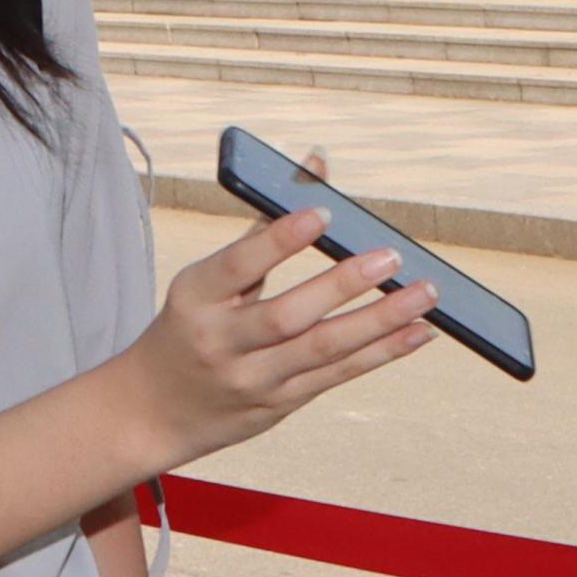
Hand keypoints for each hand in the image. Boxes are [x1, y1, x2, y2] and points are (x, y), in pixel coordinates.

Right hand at [124, 210, 432, 469]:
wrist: (153, 410)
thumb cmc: (190, 326)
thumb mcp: (205, 282)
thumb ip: (264, 231)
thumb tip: (316, 166)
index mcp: (195, 299)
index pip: (237, 265)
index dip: (279, 240)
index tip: (322, 212)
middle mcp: (221, 343)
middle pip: (287, 316)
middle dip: (342, 285)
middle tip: (391, 256)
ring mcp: (252, 380)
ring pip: (322, 350)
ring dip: (380, 322)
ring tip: (423, 295)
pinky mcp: (279, 404)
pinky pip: (337, 376)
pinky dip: (382, 353)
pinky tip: (418, 332)